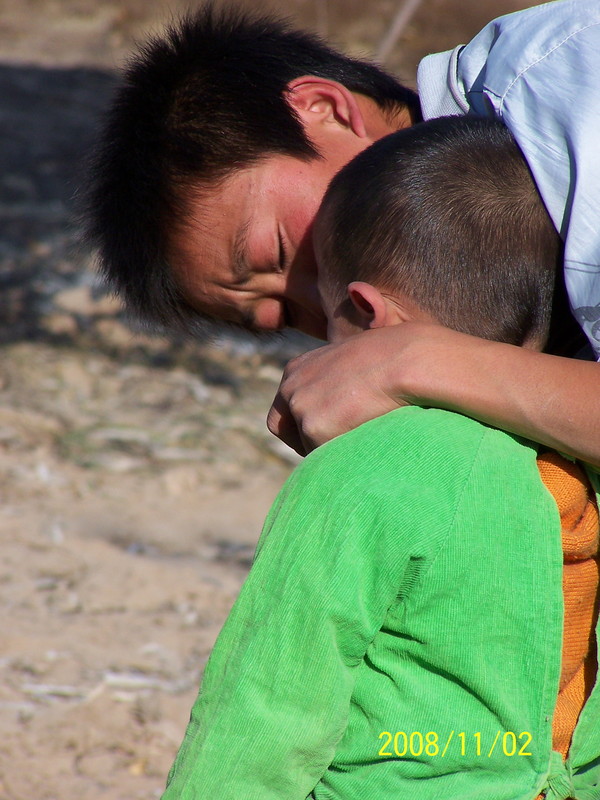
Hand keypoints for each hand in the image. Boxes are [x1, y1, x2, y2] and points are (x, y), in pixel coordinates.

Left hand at [267, 326, 419, 454]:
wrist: (406, 360)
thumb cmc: (394, 358)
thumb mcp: (354, 362)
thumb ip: (338, 382)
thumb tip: (348, 403)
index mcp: (298, 369)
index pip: (286, 407)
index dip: (302, 423)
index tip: (324, 433)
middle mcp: (291, 387)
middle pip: (285, 428)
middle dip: (305, 442)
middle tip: (333, 450)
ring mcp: (301, 408)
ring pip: (307, 445)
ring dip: (331, 449)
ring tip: (363, 440)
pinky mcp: (313, 429)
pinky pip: (324, 457)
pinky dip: (342, 457)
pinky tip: (366, 443)